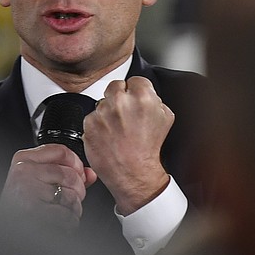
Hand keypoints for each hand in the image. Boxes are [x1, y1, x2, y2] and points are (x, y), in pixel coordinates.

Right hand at [0, 144, 96, 232]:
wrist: (4, 232)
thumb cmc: (20, 207)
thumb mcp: (37, 182)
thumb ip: (65, 173)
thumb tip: (91, 174)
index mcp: (23, 160)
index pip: (61, 151)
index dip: (77, 164)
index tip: (78, 175)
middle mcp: (23, 172)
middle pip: (70, 175)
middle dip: (78, 191)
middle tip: (68, 200)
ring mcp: (27, 192)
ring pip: (71, 196)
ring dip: (73, 209)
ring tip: (60, 212)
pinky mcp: (33, 212)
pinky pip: (66, 215)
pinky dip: (68, 223)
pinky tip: (58, 224)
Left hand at [83, 76, 174, 214]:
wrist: (134, 173)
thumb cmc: (149, 148)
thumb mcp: (165, 118)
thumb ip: (155, 100)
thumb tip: (147, 93)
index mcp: (142, 97)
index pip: (135, 80)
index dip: (136, 91)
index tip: (135, 101)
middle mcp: (120, 102)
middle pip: (116, 86)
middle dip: (120, 97)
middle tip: (125, 115)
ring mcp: (103, 112)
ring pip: (102, 103)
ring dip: (108, 112)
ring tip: (118, 130)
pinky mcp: (89, 124)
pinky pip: (92, 117)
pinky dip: (98, 125)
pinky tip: (108, 136)